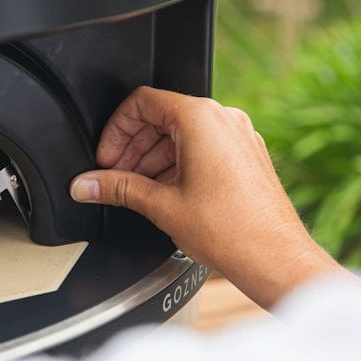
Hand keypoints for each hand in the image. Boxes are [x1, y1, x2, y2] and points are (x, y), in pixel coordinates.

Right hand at [69, 87, 342, 307]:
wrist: (275, 258)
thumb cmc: (231, 231)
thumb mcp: (160, 206)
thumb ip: (117, 188)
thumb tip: (86, 184)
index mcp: (200, 118)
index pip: (142, 102)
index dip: (115, 129)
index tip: (106, 156)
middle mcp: (224, 119)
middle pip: (162, 117)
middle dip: (132, 147)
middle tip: (114, 175)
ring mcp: (239, 136)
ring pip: (183, 133)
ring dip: (153, 158)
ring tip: (136, 189)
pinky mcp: (247, 156)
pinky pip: (204, 147)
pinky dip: (178, 164)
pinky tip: (165, 193)